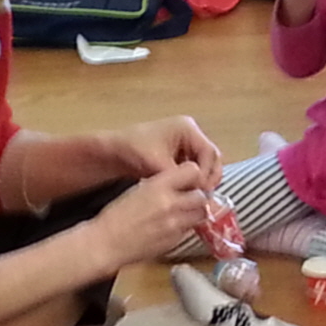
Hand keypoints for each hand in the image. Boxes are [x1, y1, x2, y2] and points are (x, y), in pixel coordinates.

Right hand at [92, 162, 210, 266]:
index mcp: (158, 186)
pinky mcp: (175, 241)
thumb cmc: (116, 216)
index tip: (189, 179)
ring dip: (196, 211)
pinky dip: (186, 226)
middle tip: (189, 197)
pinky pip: (190, 230)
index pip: (192, 171)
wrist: (106, 243)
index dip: (192, 175)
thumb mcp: (139, 189)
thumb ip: (162, 184)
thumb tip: (180, 182)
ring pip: (201, 214)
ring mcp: (174, 224)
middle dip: (197, 196)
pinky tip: (172, 226)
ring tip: (184, 212)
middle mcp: (170, 204)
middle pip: (202, 195)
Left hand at [96, 116, 222, 189]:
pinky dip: (194, 179)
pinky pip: (195, 167)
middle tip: (203, 196)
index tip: (201, 191)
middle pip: (212, 158)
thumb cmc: (132, 151)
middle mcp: (190, 133)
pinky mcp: (180, 153)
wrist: (113, 151)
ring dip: (202, 180)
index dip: (208, 173)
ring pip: (205, 164)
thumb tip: (197, 191)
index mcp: (187, 129)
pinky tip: (188, 191)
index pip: (210, 152)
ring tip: (195, 196)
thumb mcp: (157, 165)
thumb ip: (178, 176)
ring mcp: (186, 142)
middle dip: (209, 177)